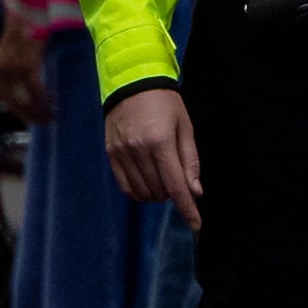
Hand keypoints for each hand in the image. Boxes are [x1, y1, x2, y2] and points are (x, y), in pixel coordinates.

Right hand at [107, 85, 201, 220]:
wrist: (133, 83)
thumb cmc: (166, 105)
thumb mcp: (185, 128)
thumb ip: (190, 161)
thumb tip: (195, 192)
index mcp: (161, 142)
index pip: (176, 186)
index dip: (187, 208)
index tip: (196, 224)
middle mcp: (138, 150)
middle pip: (159, 191)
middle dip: (173, 194)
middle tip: (178, 180)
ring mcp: (121, 153)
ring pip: (142, 192)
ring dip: (157, 194)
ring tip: (163, 178)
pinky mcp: (111, 154)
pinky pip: (125, 186)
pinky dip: (139, 191)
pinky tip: (148, 182)